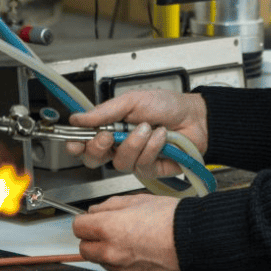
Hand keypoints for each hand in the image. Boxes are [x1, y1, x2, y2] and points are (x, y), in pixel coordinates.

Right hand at [65, 90, 207, 178]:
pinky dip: (152, 148)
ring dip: (134, 143)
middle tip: (109, 136)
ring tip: (147, 128)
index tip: (75, 142)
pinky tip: (161, 137)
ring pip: (119, 162)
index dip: (76, 145)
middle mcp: (119, 146)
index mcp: (110, 127)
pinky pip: (141, 165)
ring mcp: (134, 158)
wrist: (194, 117)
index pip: (85, 142)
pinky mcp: (150, 169)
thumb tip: (78, 118)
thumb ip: (104, 112)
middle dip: (98, 148)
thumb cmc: (166, 105)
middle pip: (94, 159)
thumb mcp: (132, 100)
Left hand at [73, 194, 184, 270]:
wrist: (193, 241)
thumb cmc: (169, 218)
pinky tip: (136, 248)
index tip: (92, 218)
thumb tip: (95, 210)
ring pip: (100, 261)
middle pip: (84, 248)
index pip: (78, 227)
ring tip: (127, 237)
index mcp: (108, 228)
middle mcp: (110, 252)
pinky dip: (120, 261)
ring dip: (105, 250)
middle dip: (92, 238)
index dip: (85, 220)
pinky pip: (116, 270)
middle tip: (106, 228)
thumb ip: (110, 205)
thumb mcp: (138, 199)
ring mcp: (121, 268)